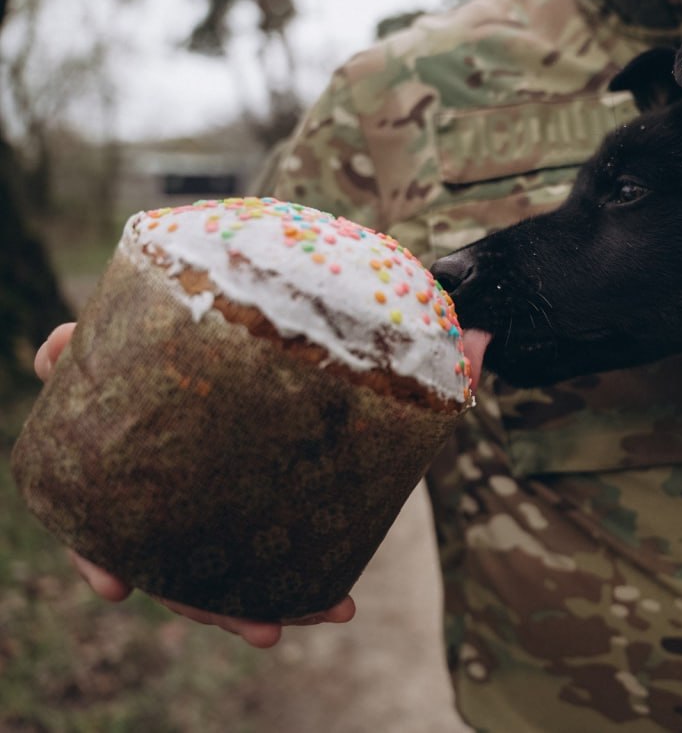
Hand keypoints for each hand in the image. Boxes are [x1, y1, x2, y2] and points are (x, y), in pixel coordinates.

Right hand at [36, 323, 356, 647]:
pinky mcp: (268, 512)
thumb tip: (55, 351)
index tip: (114, 588)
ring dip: (281, 604)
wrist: (237, 336)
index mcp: (128, 488)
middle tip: (266, 630)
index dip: (101, 560)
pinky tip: (341, 601)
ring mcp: (221, 521)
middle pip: (184, 577)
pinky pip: (285, 556)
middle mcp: (173, 518)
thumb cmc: (164, 346)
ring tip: (328, 612)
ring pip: (238, 581)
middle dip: (222, 608)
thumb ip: (85, 349)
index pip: (102, 534)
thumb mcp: (129, 343)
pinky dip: (313, 583)